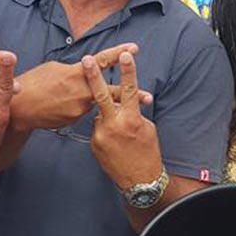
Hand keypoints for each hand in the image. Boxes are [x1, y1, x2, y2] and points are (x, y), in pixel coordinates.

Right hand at [11, 43, 148, 130]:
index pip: (102, 61)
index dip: (119, 54)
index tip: (134, 48)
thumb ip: (75, 70)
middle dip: (130, 93)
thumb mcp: (54, 68)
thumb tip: (86, 68)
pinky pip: (83, 111)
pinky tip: (67, 107)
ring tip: (122, 107)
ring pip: (96, 103)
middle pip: (111, 91)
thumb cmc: (33, 83)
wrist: (19, 108)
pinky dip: (81, 108)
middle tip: (148, 95)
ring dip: (106, 103)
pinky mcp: (73, 119)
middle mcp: (81, 91)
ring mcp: (78, 108)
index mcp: (76, 73)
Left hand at [82, 51, 163, 189]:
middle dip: (93, 75)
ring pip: (99, 114)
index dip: (127, 70)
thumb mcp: (146, 128)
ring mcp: (101, 134)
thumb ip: (133, 113)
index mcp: (132, 119)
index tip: (125, 54)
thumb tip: (124, 103)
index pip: (128, 89)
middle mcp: (115, 124)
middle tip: (87, 60)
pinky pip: (97, 129)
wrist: (138, 180)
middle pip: (101, 94)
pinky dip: (105, 131)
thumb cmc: (147, 153)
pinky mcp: (94, 143)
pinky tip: (114, 144)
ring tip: (120, 134)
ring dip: (107, 116)